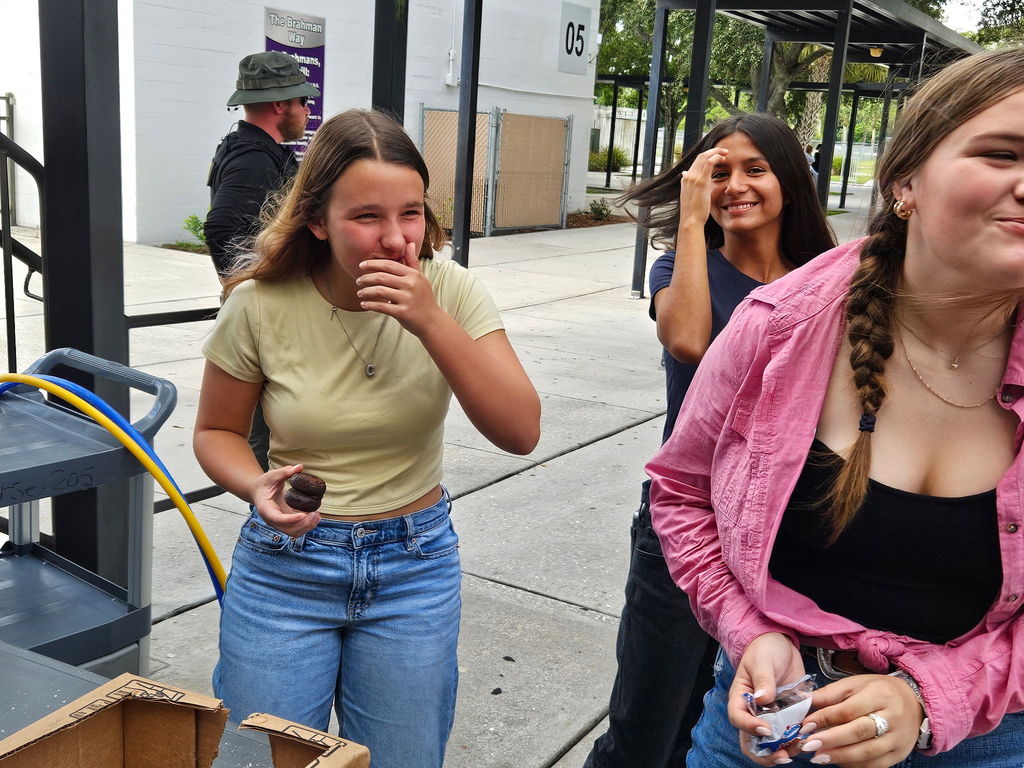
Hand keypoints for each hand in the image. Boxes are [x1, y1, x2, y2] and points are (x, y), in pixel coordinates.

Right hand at [250, 463, 320, 537]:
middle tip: (315, 513)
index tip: (303, 515)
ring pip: (293, 532)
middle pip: (287, 529)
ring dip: (306, 527)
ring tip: (317, 516)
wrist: (257, 491)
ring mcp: (279, 523)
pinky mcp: (285, 523)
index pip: (277, 518)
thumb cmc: (264, 483)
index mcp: (265, 509)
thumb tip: (300, 467)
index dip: (290, 519)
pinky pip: (296, 529)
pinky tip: (316, 518)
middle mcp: (271, 519)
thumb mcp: (272, 475)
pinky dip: (306, 526)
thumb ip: (285, 472)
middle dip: (302, 524)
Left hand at [356, 241, 442, 335]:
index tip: (361, 265)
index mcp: (413, 275)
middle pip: (381, 277)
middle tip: (358, 281)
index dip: (373, 264)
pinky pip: (382, 306)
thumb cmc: (423, 298)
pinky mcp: (403, 312)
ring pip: (379, 291)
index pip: (389, 265)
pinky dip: (370, 305)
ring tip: (359, 293)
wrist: (432, 321)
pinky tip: (364, 304)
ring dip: (366, 292)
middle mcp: (410, 285)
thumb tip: (410, 244)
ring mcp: (407, 299)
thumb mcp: (420, 278)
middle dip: (366, 278)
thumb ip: (412, 262)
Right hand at [679, 147, 727, 227]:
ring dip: (715, 152)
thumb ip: (692, 187)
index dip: (707, 157)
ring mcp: (693, 178)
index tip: (717, 157)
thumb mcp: (692, 197)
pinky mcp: (700, 181)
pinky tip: (723, 158)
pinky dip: (716, 157)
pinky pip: (709, 163)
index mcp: (686, 180)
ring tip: (725, 153)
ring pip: (704, 157)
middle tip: (723, 151)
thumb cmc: (693, 213)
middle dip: (712, 151)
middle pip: (699, 157)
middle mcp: (688, 176)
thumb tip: (690, 180)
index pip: (696, 163)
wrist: (690, 220)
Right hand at [727, 632, 806, 765]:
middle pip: (751, 741)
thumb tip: (763, 699)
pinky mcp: (788, 717)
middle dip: (765, 753)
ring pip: (771, 744)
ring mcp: (771, 716)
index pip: (738, 718)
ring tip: (797, 749)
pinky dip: (796, 743)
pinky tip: (805, 741)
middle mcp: (754, 711)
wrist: (781, 645)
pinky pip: (790, 736)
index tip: (766, 729)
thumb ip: (763, 679)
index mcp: (741, 698)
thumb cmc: (765, 649)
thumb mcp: (762, 660)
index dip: (750, 727)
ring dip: (783, 751)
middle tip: (781, 756)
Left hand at [797, 674, 923, 767]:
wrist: (914, 701)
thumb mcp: (855, 684)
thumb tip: (803, 700)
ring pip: (868, 752)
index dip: (825, 718)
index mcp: (879, 695)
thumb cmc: (879, 691)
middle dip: (831, 740)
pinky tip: (838, 761)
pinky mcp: (899, 754)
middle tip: (809, 745)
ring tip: (819, 757)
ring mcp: (897, 739)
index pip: (848, 710)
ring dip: (840, 756)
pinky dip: (855, 765)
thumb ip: (829, 694)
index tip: (805, 725)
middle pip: (859, 732)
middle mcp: (892, 718)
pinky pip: (875, 765)